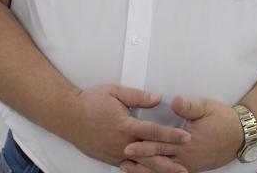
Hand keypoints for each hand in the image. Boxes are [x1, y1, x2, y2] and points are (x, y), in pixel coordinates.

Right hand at [63, 85, 191, 166]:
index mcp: (126, 125)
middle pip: (151, 155)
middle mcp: (122, 143)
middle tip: (188, 163)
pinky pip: (129, 168)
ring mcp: (116, 154)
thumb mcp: (115, 91)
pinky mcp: (110, 159)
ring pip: (142, 166)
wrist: (68, 116)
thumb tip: (158, 98)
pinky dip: (142, 172)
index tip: (186, 137)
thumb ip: (138, 96)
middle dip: (171, 159)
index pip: (154, 132)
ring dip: (159, 169)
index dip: (172, 135)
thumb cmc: (90, 101)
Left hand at [121, 95, 240, 172]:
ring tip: (129, 169)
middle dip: (140, 161)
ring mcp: (190, 163)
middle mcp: (187, 156)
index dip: (144, 145)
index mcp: (187, 141)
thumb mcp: (206, 107)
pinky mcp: (194, 166)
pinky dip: (160, 172)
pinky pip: (173, 172)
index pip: (161, 144)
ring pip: (164, 169)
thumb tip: (174, 100)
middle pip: (159, 160)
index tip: (128, 145)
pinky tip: (151, 171)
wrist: (241, 136)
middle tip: (122, 160)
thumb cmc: (223, 120)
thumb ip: (188, 106)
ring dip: (146, 170)